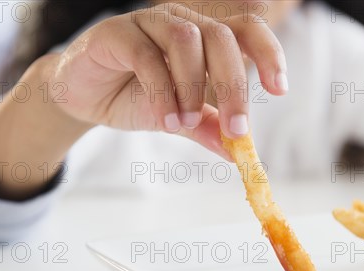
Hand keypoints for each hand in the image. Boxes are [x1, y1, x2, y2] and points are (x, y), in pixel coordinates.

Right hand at [49, 3, 287, 158]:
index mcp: (204, 36)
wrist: (83, 96)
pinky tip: (165, 120)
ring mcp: (148, 22)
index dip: (268, 53)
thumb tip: (239, 154)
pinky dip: (161, 92)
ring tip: (185, 125)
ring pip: (186, 40)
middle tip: (237, 129)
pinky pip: (146, 56)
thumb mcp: (179, 117)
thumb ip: (208, 128)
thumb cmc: (136, 98)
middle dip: (235, 85)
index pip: (246, 29)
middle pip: (221, 36)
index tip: (280, 89)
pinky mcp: (116, 32)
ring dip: (193, 87)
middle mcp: (181, 22)